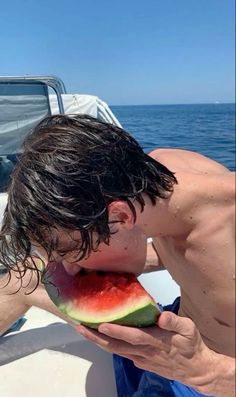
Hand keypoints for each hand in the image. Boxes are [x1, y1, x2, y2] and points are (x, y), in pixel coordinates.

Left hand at [76, 311, 216, 392]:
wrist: (196, 370)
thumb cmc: (191, 345)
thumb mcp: (190, 329)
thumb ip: (175, 321)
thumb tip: (161, 316)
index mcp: (156, 341)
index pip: (133, 336)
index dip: (117, 332)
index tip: (101, 325)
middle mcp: (145, 352)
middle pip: (117, 346)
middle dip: (96, 338)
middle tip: (79, 327)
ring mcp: (141, 359)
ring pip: (116, 351)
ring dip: (98, 342)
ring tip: (83, 330)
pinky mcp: (141, 362)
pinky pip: (122, 353)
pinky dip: (109, 346)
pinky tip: (100, 338)